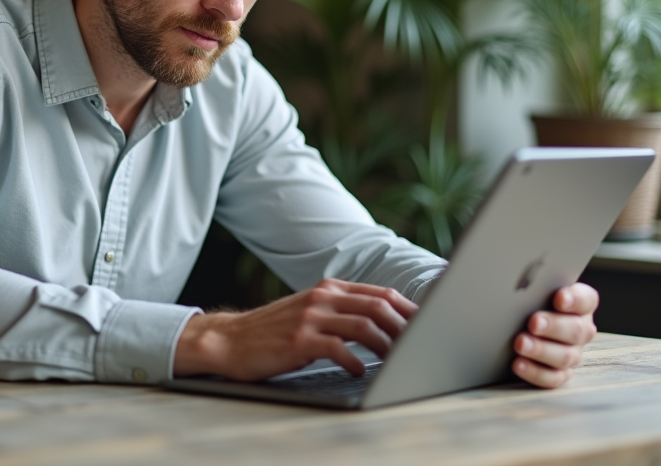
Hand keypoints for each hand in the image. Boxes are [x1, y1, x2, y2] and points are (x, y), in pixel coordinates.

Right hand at [173, 279, 417, 381]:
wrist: (231, 340)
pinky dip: (355, 361)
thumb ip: (343, 312)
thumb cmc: (276, 332)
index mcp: (329, 289)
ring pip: (363, 325)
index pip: (381, 294)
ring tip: (399, 359)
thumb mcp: (311, 312)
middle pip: (378, 306)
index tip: (429, 326)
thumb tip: (387, 325)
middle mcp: (322, 298)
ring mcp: (310, 318)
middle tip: (422, 346)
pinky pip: (337, 349)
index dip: (409, 310)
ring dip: (387, 345)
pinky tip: (360, 371)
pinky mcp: (299, 341)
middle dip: (406, 327)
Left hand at [512, 282, 598, 388]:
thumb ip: (533, 287)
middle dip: (554, 326)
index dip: (575, 299)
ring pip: (565, 356)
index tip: (559, 298)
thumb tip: (512, 280)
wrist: (514, 323)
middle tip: (533, 322)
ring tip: (520, 343)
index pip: (586, 300)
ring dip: (541, 350)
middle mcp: (580, 330)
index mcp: (580, 304)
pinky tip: (518, 364)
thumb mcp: (532, 290)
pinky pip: (552, 378)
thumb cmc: (525, 301)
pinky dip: (535, 372)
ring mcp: (572, 353)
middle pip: (576, 330)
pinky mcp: (559, 373)